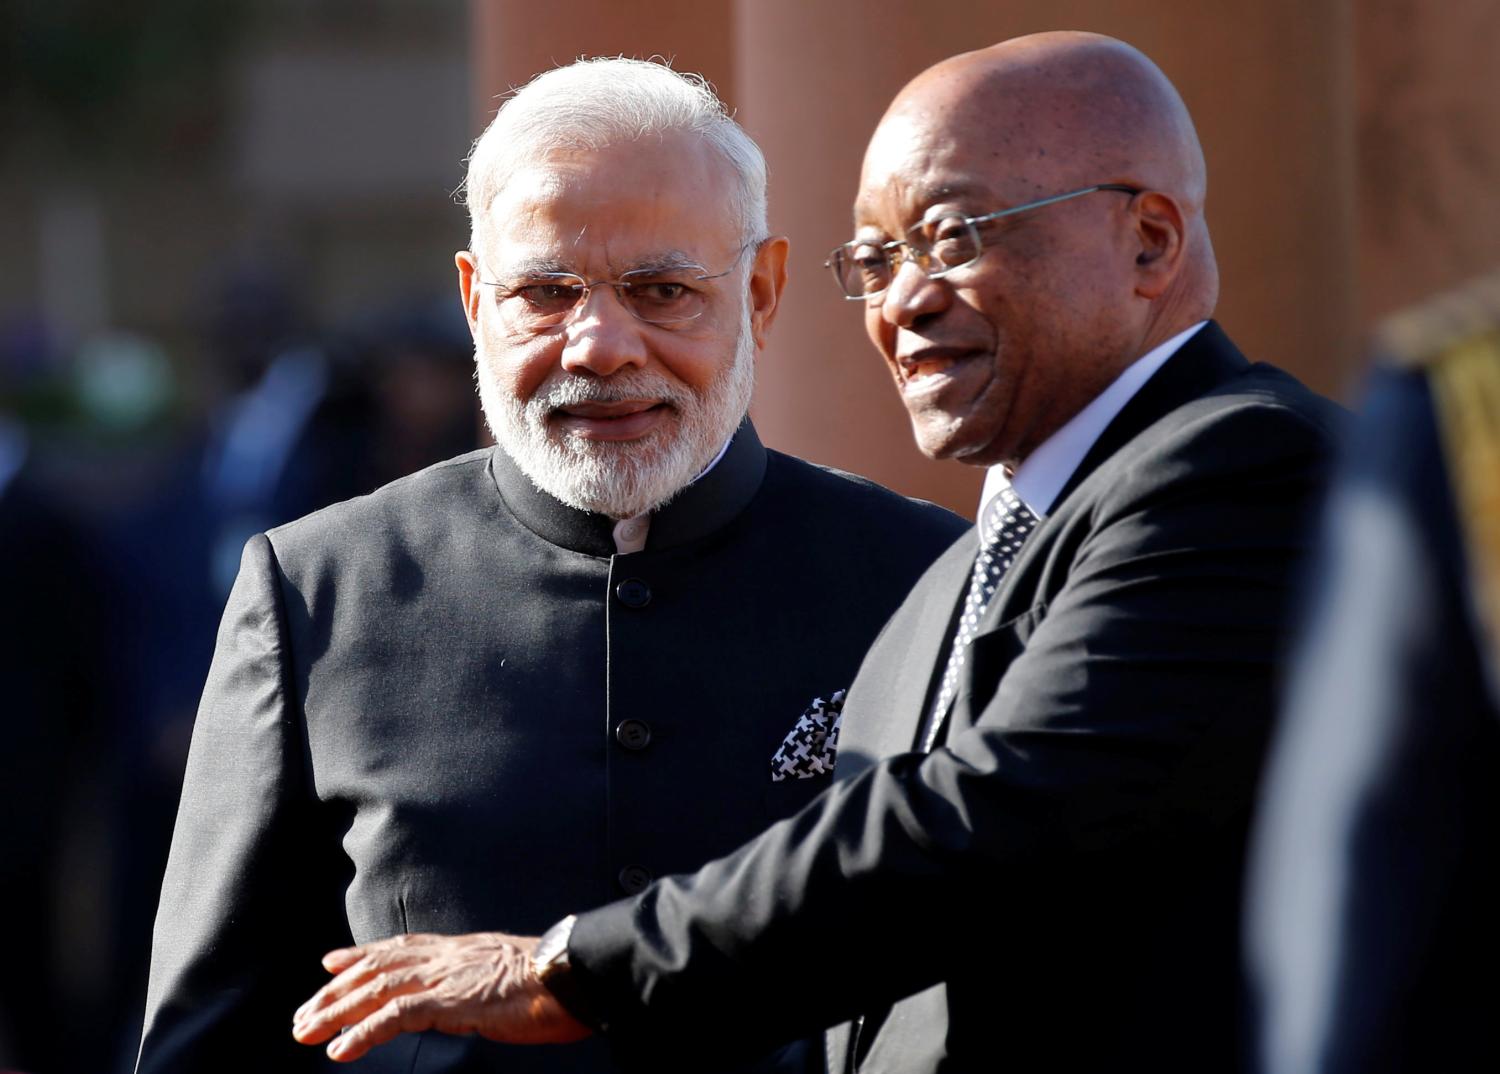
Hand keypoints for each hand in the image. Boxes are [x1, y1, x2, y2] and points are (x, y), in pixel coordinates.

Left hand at [291, 932, 592, 1061]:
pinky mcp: (451, 1002)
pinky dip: (364, 1032)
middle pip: (377, 968)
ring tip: (306, 1032)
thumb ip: (481, 979)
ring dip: (336, 1012)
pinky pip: (396, 1017)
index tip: (331, 962)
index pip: (400, 947)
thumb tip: (476, 992)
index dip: (362, 955)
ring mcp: (447, 977)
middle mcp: (446, 957)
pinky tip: (341, 1049)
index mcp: (461, 950)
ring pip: (376, 990)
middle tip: (304, 1014)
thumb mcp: (508, 974)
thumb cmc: (554, 980)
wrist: (574, 973)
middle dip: (336, 991)